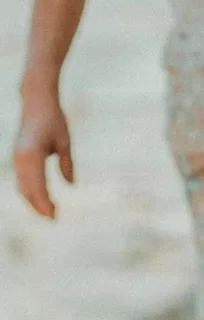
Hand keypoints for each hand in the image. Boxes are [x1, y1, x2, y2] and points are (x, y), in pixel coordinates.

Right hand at [14, 95, 73, 218]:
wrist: (36, 101)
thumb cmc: (54, 119)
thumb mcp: (64, 141)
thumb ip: (66, 163)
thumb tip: (71, 185)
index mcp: (32, 155)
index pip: (37, 188)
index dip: (45, 204)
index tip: (56, 216)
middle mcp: (20, 159)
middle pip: (27, 191)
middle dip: (39, 207)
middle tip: (54, 218)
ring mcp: (16, 159)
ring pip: (22, 187)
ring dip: (33, 201)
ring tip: (48, 210)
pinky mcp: (16, 157)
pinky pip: (21, 180)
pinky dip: (29, 191)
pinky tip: (41, 197)